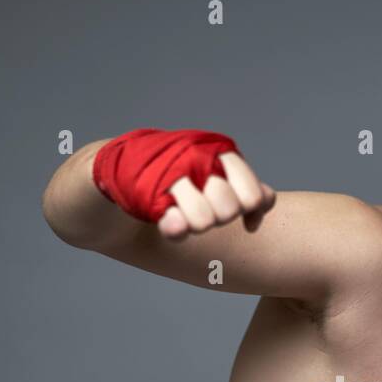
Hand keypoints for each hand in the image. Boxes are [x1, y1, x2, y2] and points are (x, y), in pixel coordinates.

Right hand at [158, 151, 276, 240]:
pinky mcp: (148, 194)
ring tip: (183, 212)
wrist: (124, 164)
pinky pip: (175, 225)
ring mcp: (172, 176)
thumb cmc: (179, 173)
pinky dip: (176, 228)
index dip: (250, 210)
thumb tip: (258, 215)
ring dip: (195, 224)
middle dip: (220, 217)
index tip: (244, 217)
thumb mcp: (217, 176)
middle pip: (229, 209)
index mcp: (219, 153)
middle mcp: (198, 159)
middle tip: (204, 207)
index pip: (253, 195)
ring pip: (203, 220)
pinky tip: (170, 222)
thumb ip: (246, 188)